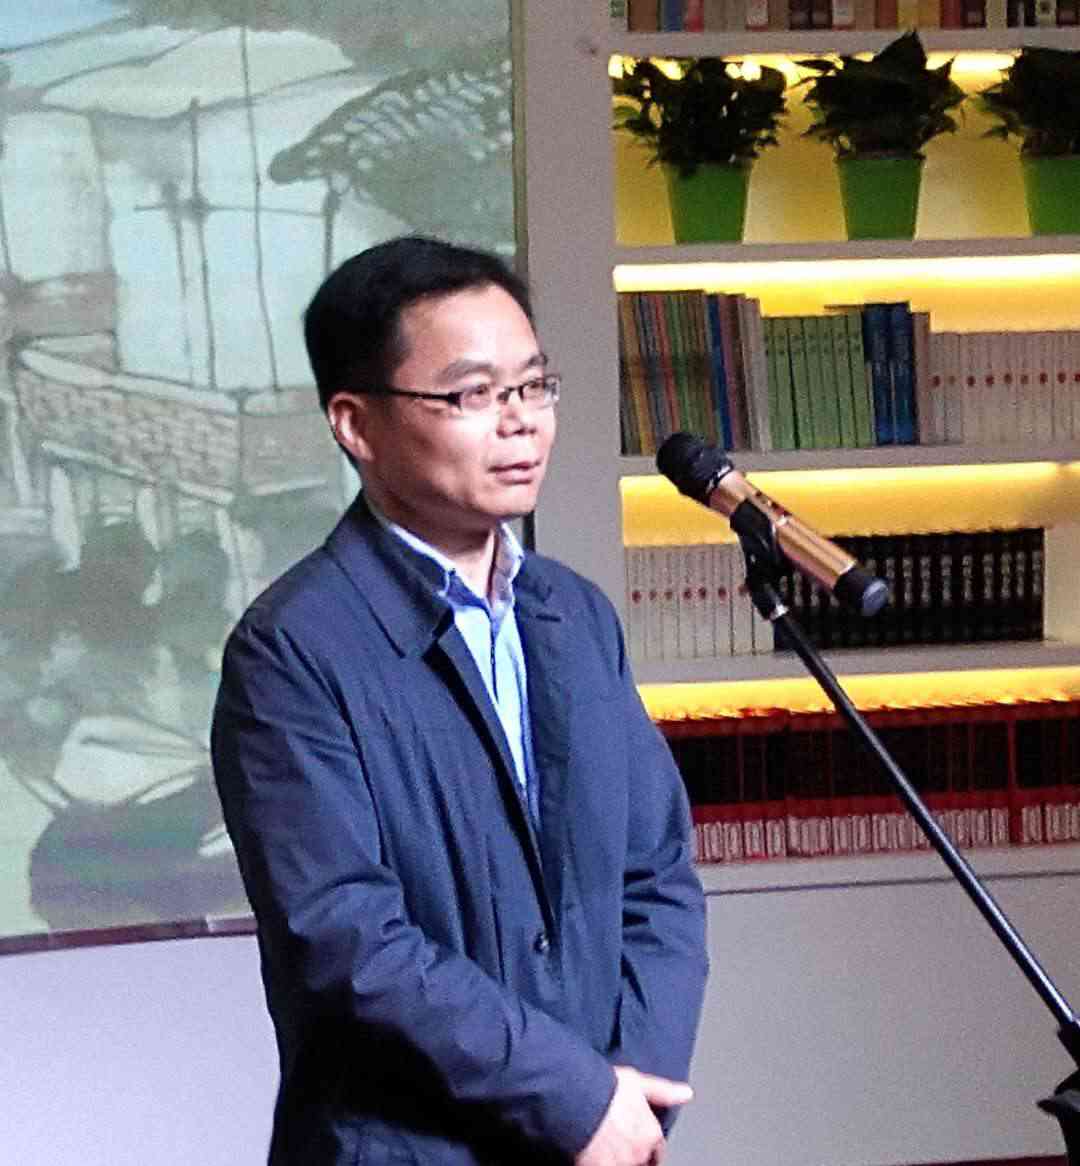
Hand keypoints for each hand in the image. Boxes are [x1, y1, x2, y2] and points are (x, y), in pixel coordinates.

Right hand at [575, 1065, 692, 1165]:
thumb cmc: (608, 1089)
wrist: (580, 1099)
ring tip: (604, 1145)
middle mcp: (640, 1152)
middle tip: (616, 1140)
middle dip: (632, 1153)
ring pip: (625, 1164)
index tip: (640, 1144)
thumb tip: (688, 1093)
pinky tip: (593, 1155)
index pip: (657, 1151)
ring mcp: (622, 1163)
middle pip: (641, 1161)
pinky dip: (600, 1162)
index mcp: (651, 1133)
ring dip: (617, 1158)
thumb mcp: (639, 1083)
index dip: (649, 1148)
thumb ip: (664, 1092)